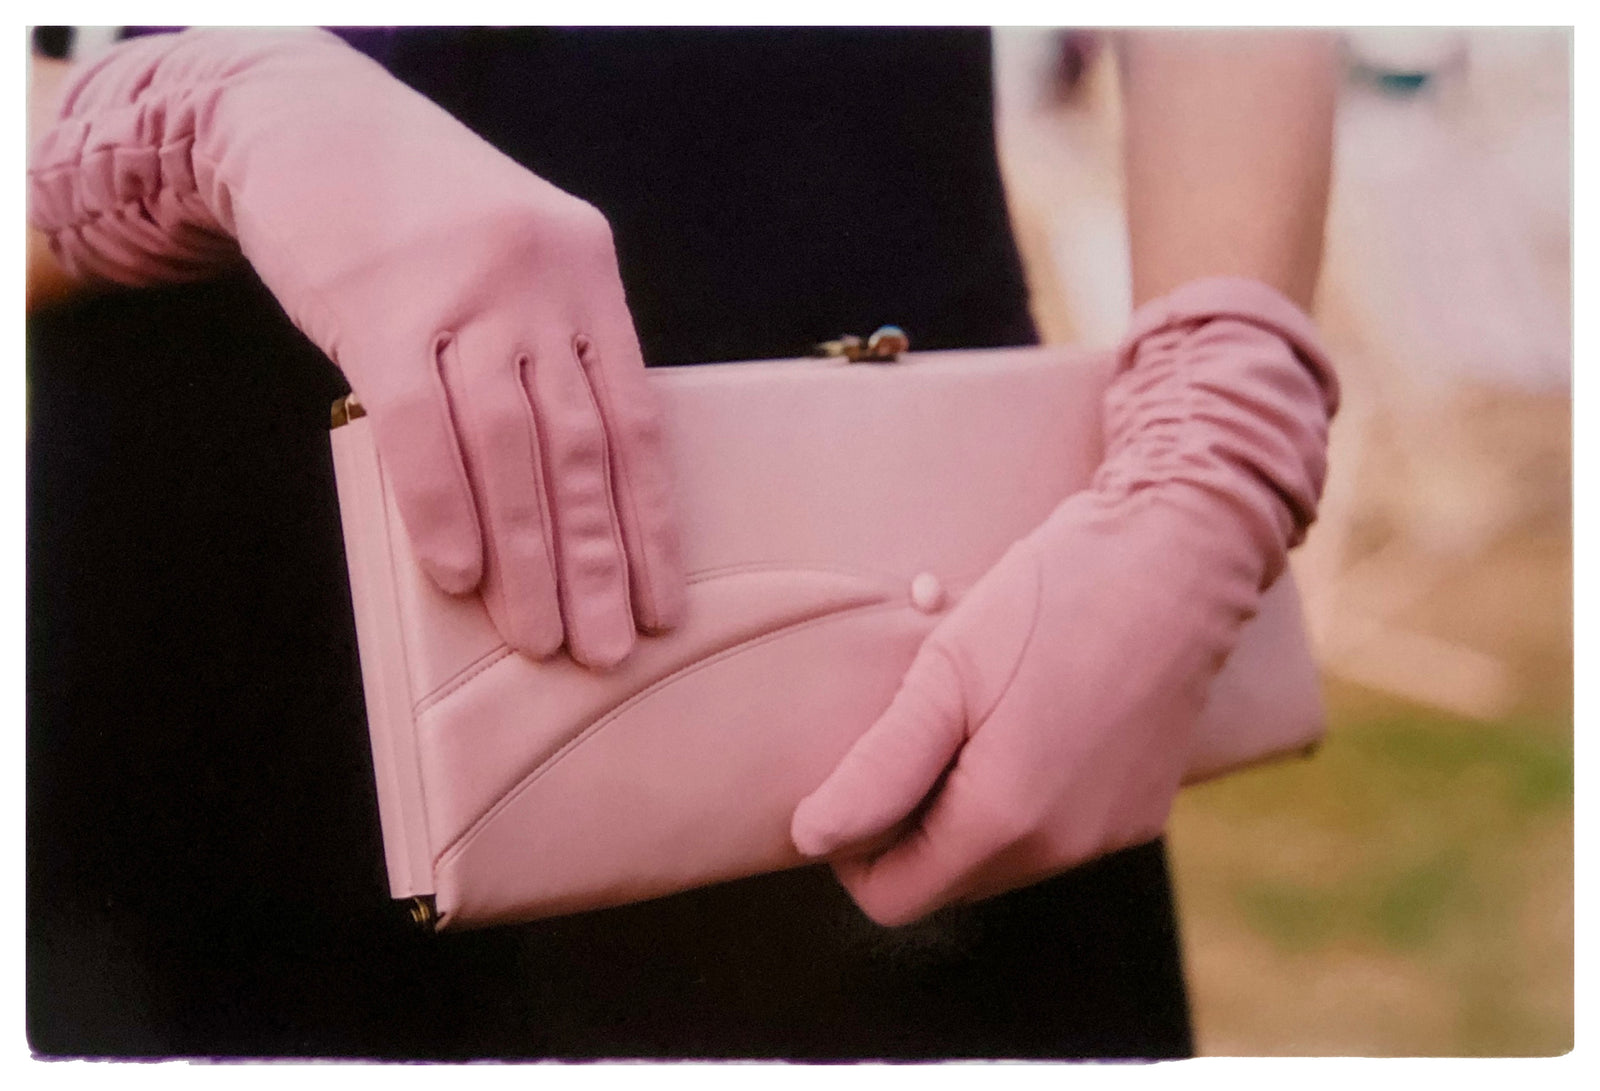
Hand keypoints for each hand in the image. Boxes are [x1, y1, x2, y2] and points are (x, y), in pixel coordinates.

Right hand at [28, 29, 683, 667]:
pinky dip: (443, 506)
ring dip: (529, 555)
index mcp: (589, 276)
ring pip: (510, 448)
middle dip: (597, 561)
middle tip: (607, 651)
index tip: (664, 605)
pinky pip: (419, 427)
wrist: (309, 121)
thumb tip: (571, 491)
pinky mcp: (380, 309)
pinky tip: (459, 575)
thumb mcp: (518, 260)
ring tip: (540, 639)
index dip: (650, 522)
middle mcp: (540, 283)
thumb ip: (551, 353)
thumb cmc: (421, 214)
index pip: (635, 421)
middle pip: (580, 447)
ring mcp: (463, 293)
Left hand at [791, 278, 1337, 925]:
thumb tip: (811, 839)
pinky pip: (1054, 832)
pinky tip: (1026, 717)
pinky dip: (1021, 795)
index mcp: (1006, 820)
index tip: (850, 778)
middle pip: (946, 881)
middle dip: (908, 826)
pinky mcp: (1140, 810)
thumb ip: (880, 768)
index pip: (893, 896)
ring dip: (964, 808)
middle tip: (907, 732)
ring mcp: (1110, 834)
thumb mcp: (947, 671)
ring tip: (970, 717)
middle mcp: (1064, 850)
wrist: (1180, 553)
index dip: (852, 848)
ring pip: (999, 859)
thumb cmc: (1053, 598)